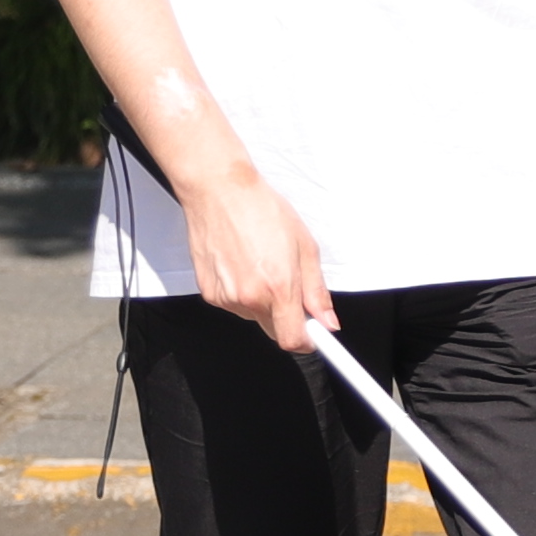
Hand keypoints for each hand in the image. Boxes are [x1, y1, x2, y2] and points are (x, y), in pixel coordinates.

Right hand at [177, 163, 330, 352]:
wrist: (219, 192)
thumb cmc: (261, 210)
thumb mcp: (304, 246)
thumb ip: (316, 290)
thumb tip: (327, 319)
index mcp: (278, 287)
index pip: (293, 340)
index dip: (307, 342)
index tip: (314, 336)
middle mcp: (249, 298)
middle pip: (274, 330)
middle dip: (286, 317)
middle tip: (288, 285)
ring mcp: (226, 297)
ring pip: (254, 316)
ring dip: (263, 302)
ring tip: (261, 264)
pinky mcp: (208, 293)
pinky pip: (234, 305)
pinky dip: (242, 293)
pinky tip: (242, 264)